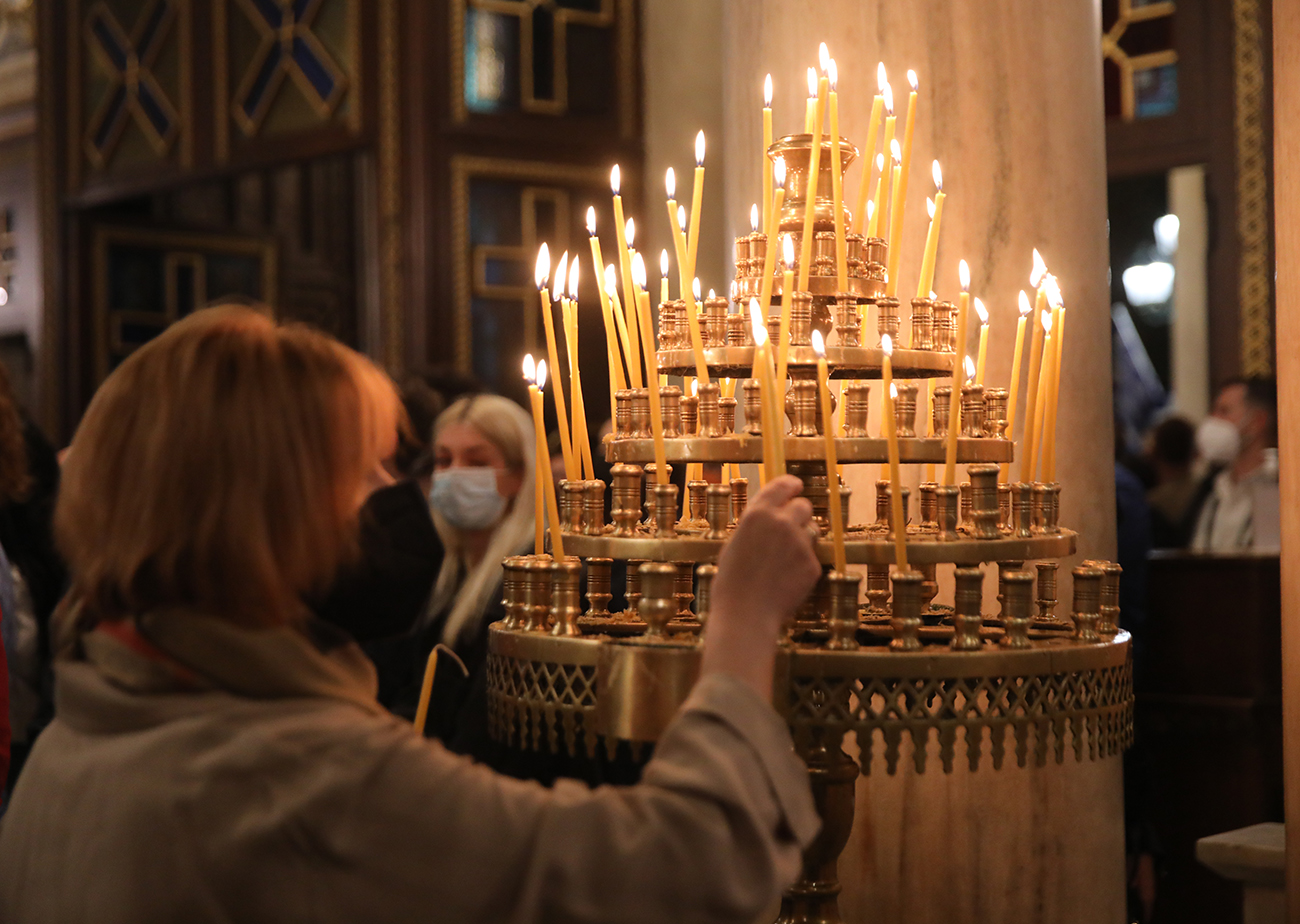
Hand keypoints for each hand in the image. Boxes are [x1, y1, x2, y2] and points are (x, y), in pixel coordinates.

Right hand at [701, 475, 821, 698]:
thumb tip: (768, 514)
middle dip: (798, 514)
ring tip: (784, 560)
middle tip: (789, 528)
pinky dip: (802, 565)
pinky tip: (786, 579)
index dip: (791, 484)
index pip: (783, 485)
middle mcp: (782, 523)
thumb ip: (755, 524)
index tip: (795, 486)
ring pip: (811, 531)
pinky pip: (812, 557)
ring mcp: (800, 544)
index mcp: (757, 514)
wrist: (746, 614)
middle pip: (804, 506)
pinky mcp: (813, 565)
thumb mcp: (734, 543)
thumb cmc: (731, 582)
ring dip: (802, 539)